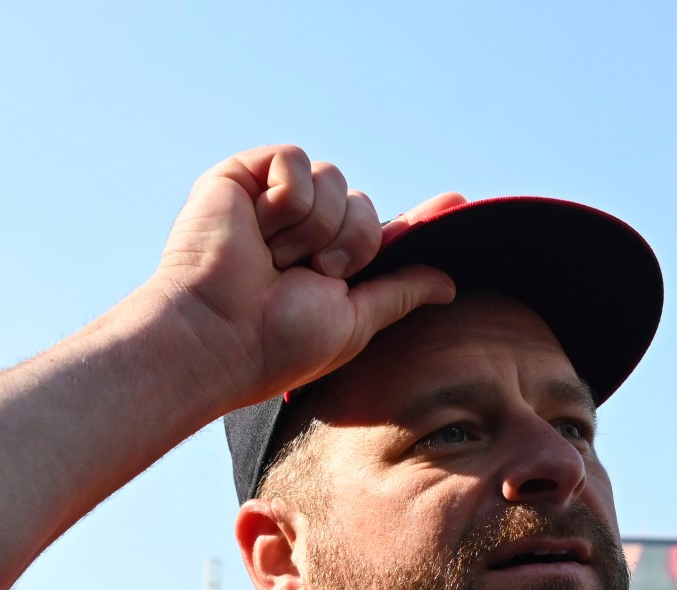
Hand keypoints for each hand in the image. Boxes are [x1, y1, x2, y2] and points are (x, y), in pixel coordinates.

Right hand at [144, 145, 456, 412]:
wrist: (217, 334)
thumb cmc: (276, 342)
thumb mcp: (355, 323)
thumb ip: (400, 294)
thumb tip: (449, 284)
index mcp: (330, 264)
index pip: (382, 231)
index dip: (420, 219)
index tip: (459, 202)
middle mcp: (304, 230)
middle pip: (364, 205)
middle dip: (348, 245)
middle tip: (307, 275)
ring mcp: (273, 200)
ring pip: (335, 180)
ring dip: (313, 229)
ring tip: (273, 259)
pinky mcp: (244, 175)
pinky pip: (295, 160)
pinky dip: (285, 200)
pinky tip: (257, 230)